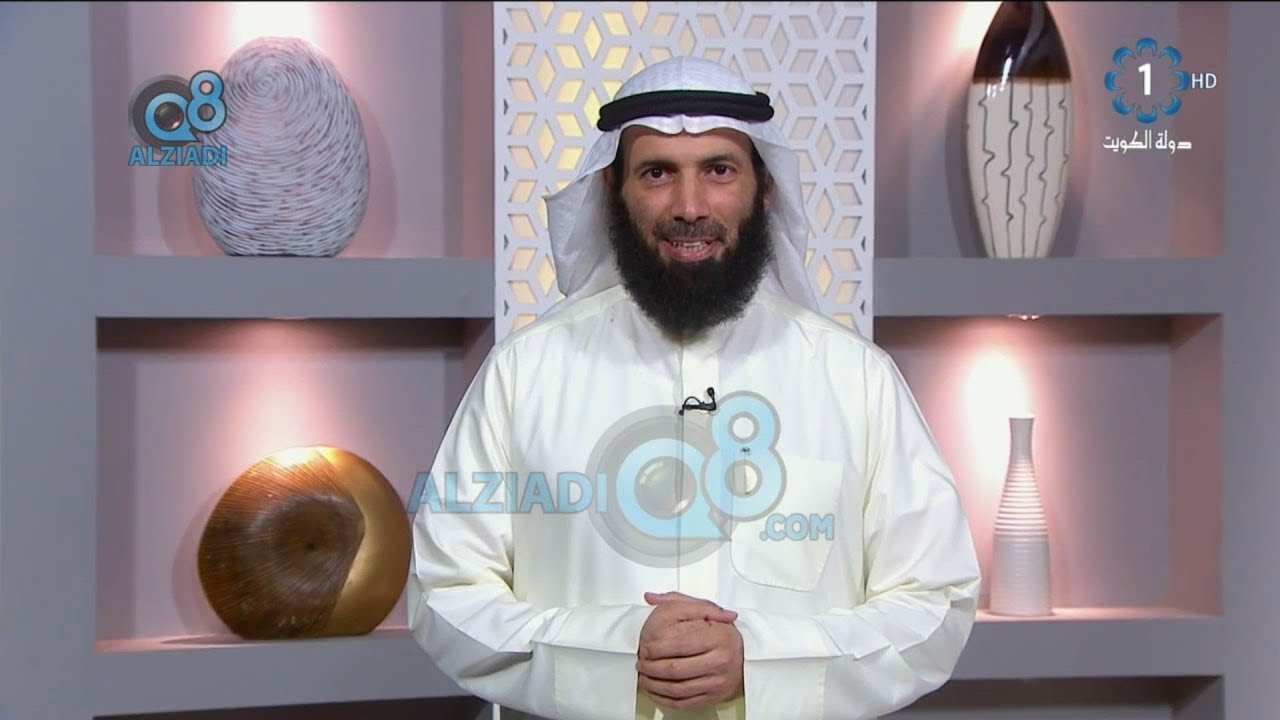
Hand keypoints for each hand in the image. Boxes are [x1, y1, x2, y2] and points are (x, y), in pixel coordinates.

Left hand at [635, 592, 744, 710]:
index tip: (645, 647)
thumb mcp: (704, 610)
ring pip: (677, 689)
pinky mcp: (713, 698)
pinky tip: (654, 691)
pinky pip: (683, 703)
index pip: (680, 644)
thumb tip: (651, 597)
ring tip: (643, 677)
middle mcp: (720, 661)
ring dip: (654, 685)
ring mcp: (717, 682)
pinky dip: (664, 699)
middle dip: (651, 668)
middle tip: (641, 663)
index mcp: (718, 637)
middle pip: (675, 669)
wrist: (747, 658)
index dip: (657, 648)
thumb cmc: (721, 633)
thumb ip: (677, 600)